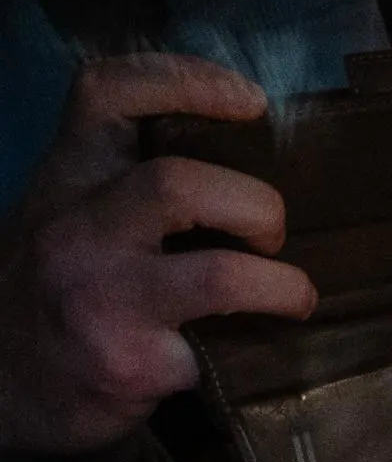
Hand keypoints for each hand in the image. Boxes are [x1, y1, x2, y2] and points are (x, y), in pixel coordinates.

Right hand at [0, 53, 312, 459]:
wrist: (1, 381)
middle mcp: (75, 229)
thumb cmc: (61, 286)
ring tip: (292, 295)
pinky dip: (258, 349)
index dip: (186, 80)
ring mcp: (98, 299)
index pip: (108, 93)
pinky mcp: (126, 364)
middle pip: (178, 184)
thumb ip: (134, 180)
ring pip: (219, 275)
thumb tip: (259, 157)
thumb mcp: (75, 212)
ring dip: (283, 285)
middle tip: (273, 235)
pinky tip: (256, 352)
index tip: (253, 100)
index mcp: (69, 176)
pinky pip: (219, 353)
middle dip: (257, 206)